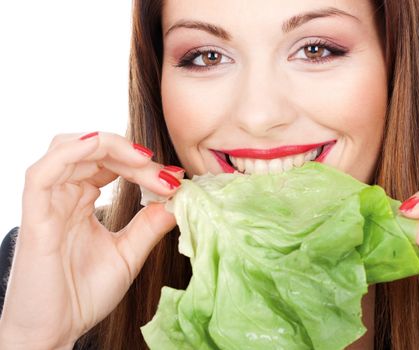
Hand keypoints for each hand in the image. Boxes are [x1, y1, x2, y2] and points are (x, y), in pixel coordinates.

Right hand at [0, 132, 182, 348]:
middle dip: (132, 155)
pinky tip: (101, 148)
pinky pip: (43, 172)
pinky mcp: (35, 216)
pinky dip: (72, 152)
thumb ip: (149, 225)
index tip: (175, 178)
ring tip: (143, 161)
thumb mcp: (127, 253)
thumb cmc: (83, 295)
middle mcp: (62, 195)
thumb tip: (179, 198)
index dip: (142, 163)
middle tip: (165, 174)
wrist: (56, 333)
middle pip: (93, 150)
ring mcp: (46, 203)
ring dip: (110, 146)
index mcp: (80, 200)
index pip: (110, 162)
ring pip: (68, 148)